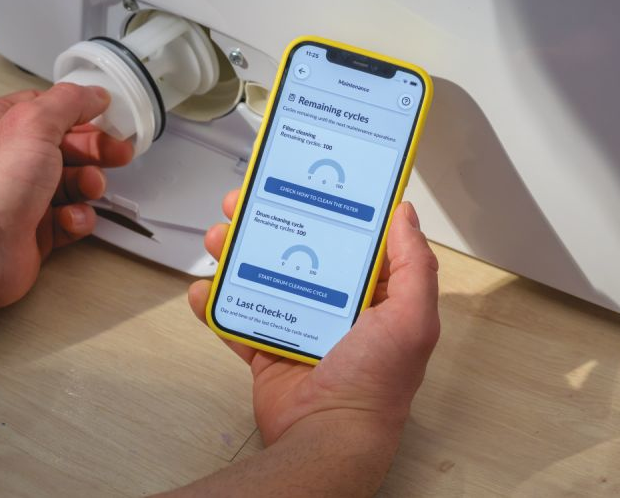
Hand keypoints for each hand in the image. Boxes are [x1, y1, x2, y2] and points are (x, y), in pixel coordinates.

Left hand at [0, 83, 133, 308]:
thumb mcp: (35, 121)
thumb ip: (69, 102)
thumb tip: (93, 94)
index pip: (43, 109)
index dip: (77, 112)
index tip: (106, 116)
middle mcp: (5, 160)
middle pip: (63, 146)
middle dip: (93, 150)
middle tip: (118, 153)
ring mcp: (19, 196)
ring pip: (71, 183)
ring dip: (88, 184)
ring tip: (90, 188)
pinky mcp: (33, 229)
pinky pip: (69, 217)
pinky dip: (77, 218)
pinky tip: (70, 218)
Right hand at [189, 191, 439, 446]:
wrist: (327, 440)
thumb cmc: (375, 385)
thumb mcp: (412, 319)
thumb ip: (414, 265)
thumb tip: (406, 214)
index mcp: (376, 297)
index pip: (353, 239)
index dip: (329, 207)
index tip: (303, 179)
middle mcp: (338, 308)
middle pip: (300, 250)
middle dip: (270, 222)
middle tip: (243, 202)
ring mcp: (301, 328)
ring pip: (265, 277)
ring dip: (237, 253)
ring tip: (218, 237)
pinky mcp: (269, 352)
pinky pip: (239, 320)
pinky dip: (217, 305)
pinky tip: (204, 289)